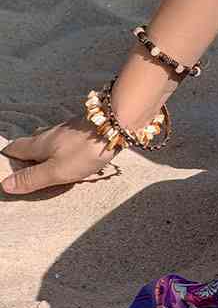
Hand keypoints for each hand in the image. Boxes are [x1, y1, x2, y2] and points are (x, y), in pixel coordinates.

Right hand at [1, 115, 122, 195]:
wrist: (116, 123)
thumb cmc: (85, 150)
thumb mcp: (56, 170)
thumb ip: (32, 178)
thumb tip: (4, 184)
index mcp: (39, 144)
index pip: (15, 148)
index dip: (7, 157)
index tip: (5, 167)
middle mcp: (50, 133)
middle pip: (31, 142)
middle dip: (25, 154)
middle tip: (23, 168)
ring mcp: (68, 129)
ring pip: (49, 139)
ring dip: (44, 149)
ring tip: (45, 162)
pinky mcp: (83, 129)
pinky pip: (65, 139)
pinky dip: (61, 147)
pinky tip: (70, 153)